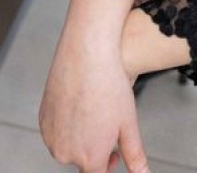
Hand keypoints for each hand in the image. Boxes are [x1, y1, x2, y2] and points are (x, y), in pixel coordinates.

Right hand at [39, 32, 150, 171]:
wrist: (86, 54)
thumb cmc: (109, 85)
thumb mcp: (129, 123)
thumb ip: (134, 155)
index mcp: (89, 157)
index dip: (109, 164)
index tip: (114, 154)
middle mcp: (66, 153)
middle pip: (83, 159)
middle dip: (97, 148)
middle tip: (109, 126)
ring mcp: (51, 137)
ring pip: (69, 144)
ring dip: (82, 135)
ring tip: (96, 110)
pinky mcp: (42, 120)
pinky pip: (56, 129)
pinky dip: (68, 121)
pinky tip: (81, 103)